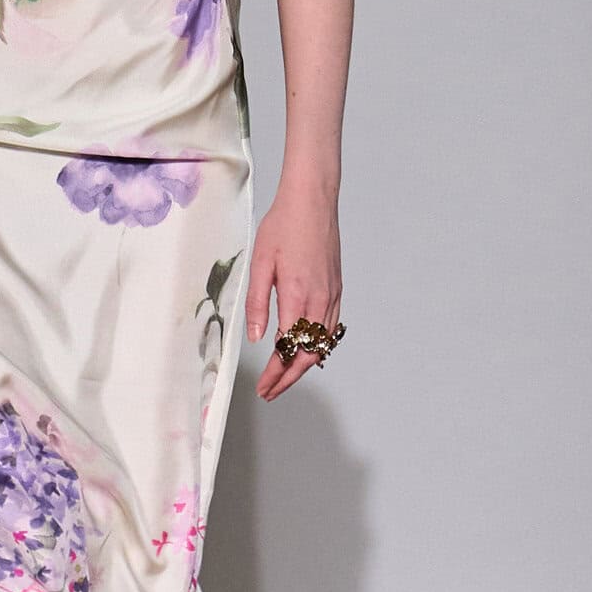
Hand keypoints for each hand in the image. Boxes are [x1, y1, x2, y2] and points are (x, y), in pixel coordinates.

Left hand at [245, 184, 342, 401]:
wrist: (312, 201)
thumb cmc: (284, 226)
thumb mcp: (260, 263)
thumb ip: (257, 303)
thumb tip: (255, 337)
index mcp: (298, 295)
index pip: (288, 348)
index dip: (275, 373)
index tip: (264, 386)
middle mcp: (320, 300)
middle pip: (309, 354)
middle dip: (289, 377)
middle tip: (271, 391)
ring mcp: (332, 295)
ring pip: (323, 345)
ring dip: (304, 365)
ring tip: (285, 377)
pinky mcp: (337, 289)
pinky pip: (331, 328)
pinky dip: (319, 347)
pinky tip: (307, 351)